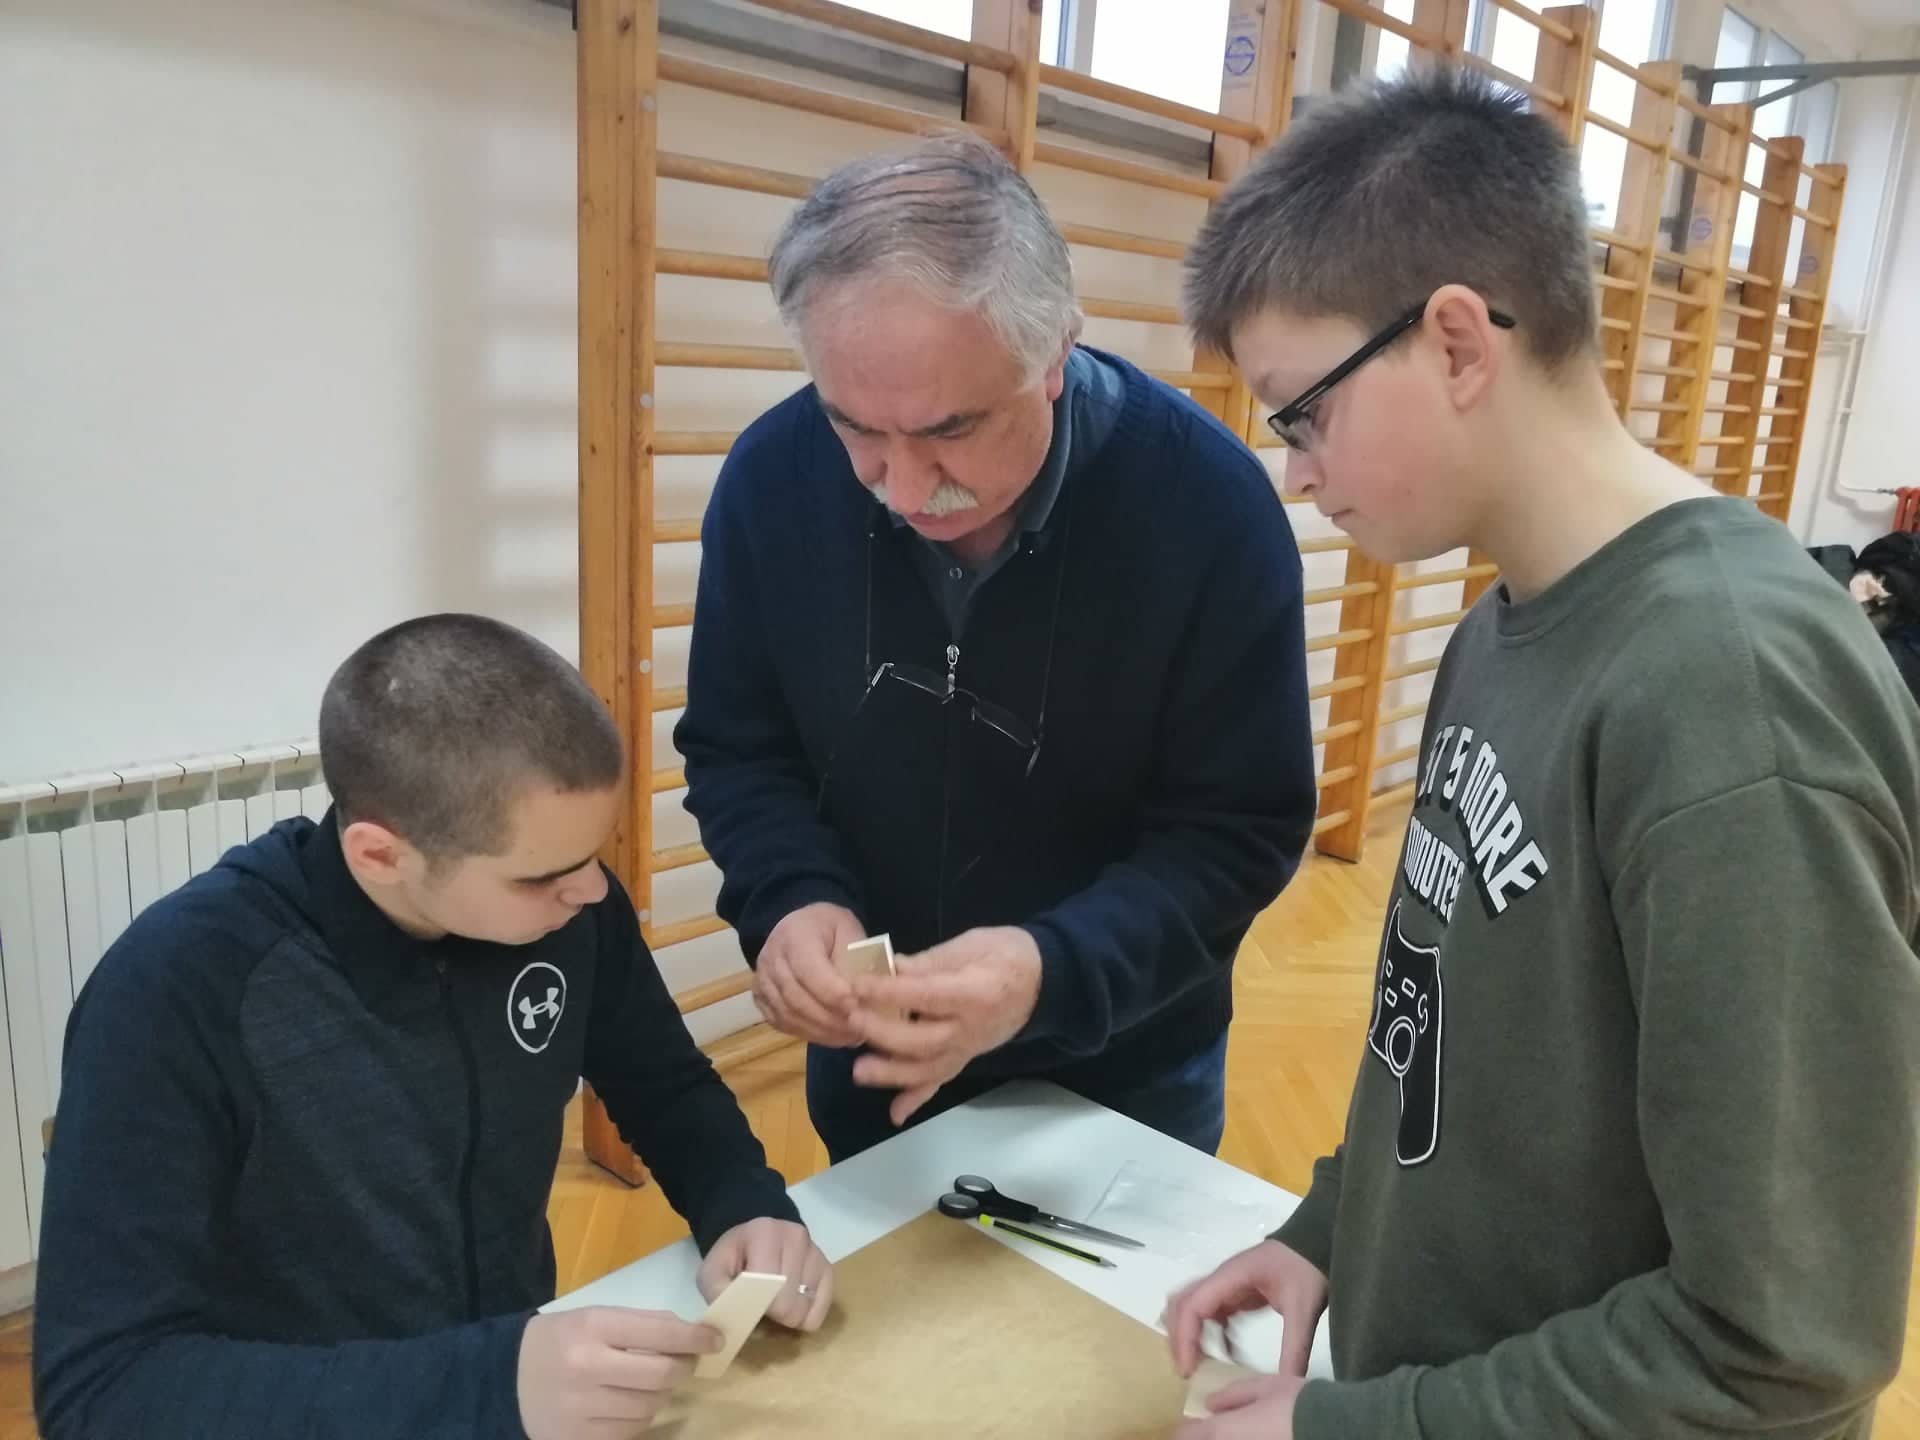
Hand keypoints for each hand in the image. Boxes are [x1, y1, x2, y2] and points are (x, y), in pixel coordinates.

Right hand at [516, 1305, 719, 1439]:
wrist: (506, 1380)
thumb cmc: (559, 1341)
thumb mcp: (594, 1318)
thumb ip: (641, 1325)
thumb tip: (691, 1335)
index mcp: (591, 1327)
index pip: (659, 1332)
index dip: (695, 1337)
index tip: (715, 1339)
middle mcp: (586, 1367)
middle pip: (661, 1374)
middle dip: (683, 1368)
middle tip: (685, 1363)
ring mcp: (580, 1408)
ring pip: (650, 1407)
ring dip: (660, 1394)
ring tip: (649, 1383)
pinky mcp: (578, 1438)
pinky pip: (630, 1431)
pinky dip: (638, 1418)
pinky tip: (626, 1404)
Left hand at [697, 1217, 833, 1331]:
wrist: (754, 1238)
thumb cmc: (733, 1258)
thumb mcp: (713, 1271)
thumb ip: (718, 1292)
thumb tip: (738, 1317)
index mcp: (764, 1233)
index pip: (768, 1287)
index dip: (757, 1306)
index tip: (747, 1305)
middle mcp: (796, 1237)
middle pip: (790, 1303)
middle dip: (774, 1315)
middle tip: (761, 1306)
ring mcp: (815, 1251)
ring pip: (807, 1307)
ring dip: (789, 1315)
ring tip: (775, 1301)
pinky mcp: (827, 1267)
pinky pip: (823, 1307)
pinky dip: (807, 1314)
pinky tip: (793, 1303)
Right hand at [754, 903, 864, 1046]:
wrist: (800, 927)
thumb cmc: (831, 929)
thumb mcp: (850, 932)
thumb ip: (855, 961)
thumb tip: (864, 995)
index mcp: (794, 935)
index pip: (807, 969)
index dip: (830, 991)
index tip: (854, 1005)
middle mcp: (771, 958)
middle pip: (796, 997)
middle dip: (830, 1017)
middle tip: (859, 1027)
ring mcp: (762, 981)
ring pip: (789, 1015)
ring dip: (822, 1030)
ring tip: (851, 1036)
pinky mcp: (762, 1000)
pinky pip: (783, 1023)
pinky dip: (809, 1034)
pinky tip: (833, 1036)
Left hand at [846, 925, 1042, 1125]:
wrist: (1043, 981)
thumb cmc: (1006, 954)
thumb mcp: (972, 944)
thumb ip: (931, 960)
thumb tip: (891, 966)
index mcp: (975, 993)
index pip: (926, 995)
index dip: (890, 991)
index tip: (858, 986)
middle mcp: (971, 1029)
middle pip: (924, 1040)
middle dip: (884, 1033)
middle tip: (852, 1021)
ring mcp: (969, 1049)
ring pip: (929, 1068)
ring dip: (892, 1074)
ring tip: (859, 1071)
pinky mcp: (965, 1058)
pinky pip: (941, 1081)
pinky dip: (918, 1099)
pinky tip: (895, 1114)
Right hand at [1164, 1239, 1327, 1378]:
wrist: (1319, 1242)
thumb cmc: (1307, 1269)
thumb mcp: (1303, 1309)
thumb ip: (1294, 1348)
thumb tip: (1286, 1385)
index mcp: (1230, 1277)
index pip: (1192, 1306)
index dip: (1184, 1338)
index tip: (1189, 1370)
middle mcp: (1221, 1279)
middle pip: (1181, 1305)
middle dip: (1178, 1338)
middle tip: (1188, 1371)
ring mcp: (1227, 1285)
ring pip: (1191, 1307)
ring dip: (1189, 1335)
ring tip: (1200, 1366)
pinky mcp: (1236, 1293)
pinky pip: (1212, 1315)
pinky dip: (1211, 1336)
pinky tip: (1228, 1356)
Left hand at [1176, 1373, 1304, 1439]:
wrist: (1334, 1429)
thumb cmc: (1296, 1404)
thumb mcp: (1263, 1387)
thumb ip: (1234, 1395)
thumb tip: (1211, 1403)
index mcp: (1224, 1431)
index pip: (1188, 1436)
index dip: (1186, 1430)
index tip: (1193, 1424)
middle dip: (1206, 1434)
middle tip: (1215, 1425)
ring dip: (1226, 1438)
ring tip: (1241, 1430)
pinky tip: (1260, 1434)